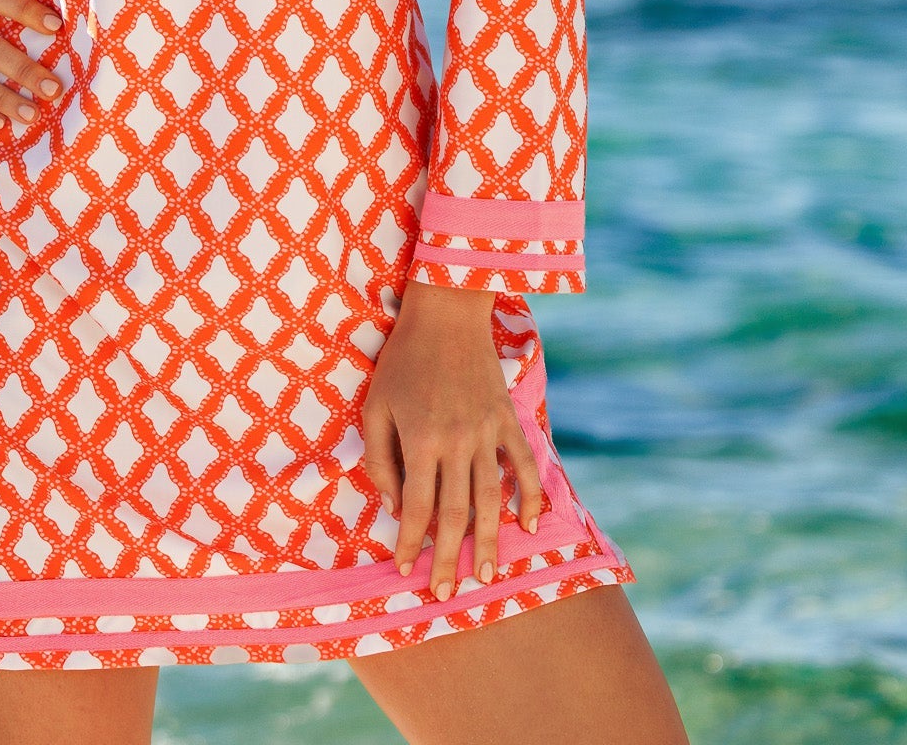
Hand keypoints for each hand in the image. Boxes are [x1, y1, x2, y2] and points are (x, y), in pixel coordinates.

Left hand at [361, 279, 541, 599]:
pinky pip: (524, 465)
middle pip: (455, 514)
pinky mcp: (508, 419)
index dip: (410, 543)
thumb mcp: (375, 405)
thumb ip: (379, 457)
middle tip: (446, 594)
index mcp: (420, 440)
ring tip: (488, 575)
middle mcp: (456, 443)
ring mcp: (487, 432)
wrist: (446, 313)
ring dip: (491, 542)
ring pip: (492, 499)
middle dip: (449, 559)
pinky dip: (530, 495)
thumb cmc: (402, 360)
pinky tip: (530, 524)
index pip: (416, 507)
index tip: (406, 570)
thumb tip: (392, 504)